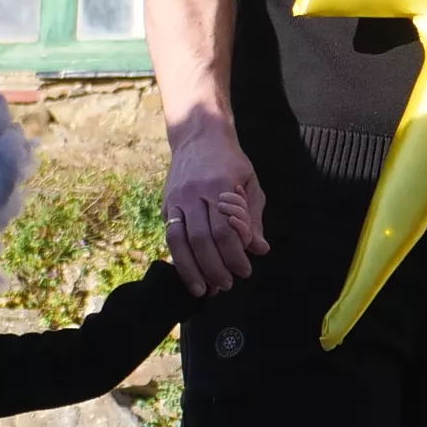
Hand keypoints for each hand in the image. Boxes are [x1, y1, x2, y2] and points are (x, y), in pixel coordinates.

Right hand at [161, 122, 269, 294]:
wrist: (198, 136)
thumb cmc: (230, 161)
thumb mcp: (249, 183)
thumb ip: (253, 217)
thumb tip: (259, 249)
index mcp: (219, 186)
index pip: (225, 230)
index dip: (235, 255)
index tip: (245, 270)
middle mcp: (194, 193)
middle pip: (202, 239)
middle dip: (214, 267)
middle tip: (227, 285)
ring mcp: (176, 200)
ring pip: (180, 241)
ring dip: (191, 270)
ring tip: (203, 291)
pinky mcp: (166, 206)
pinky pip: (171, 236)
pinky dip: (179, 258)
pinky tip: (188, 274)